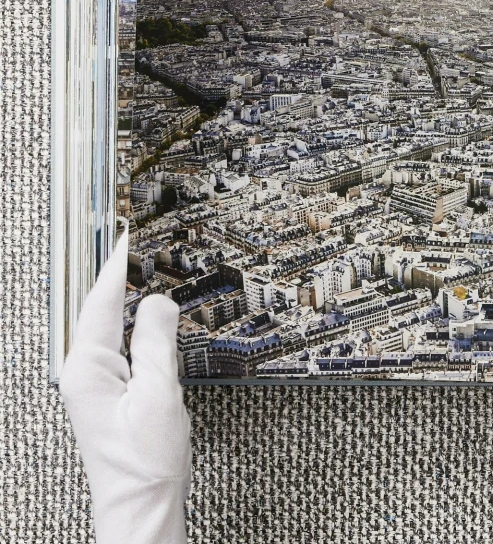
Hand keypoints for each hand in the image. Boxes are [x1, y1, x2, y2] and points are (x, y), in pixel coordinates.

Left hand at [58, 225, 191, 543]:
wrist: (142, 504)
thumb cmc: (147, 461)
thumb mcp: (159, 395)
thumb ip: (157, 343)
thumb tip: (160, 302)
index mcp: (87, 369)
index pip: (102, 303)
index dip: (118, 266)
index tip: (131, 236)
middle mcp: (83, 373)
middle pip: (101, 311)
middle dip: (121, 276)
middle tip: (144, 244)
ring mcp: (94, 385)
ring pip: (111, 328)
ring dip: (129, 300)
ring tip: (149, 271)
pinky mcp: (109, 395)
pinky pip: (121, 347)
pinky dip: (137, 326)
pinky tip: (152, 319)